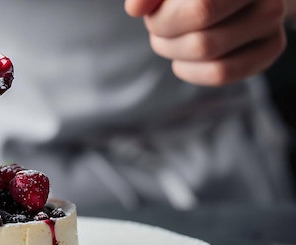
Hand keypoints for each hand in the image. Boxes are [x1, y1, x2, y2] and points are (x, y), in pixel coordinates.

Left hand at [125, 0, 287, 85]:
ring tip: (171, 38)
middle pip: (200, 39)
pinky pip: (222, 73)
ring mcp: (271, 22)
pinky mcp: (271, 48)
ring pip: (209, 55)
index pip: (199, 10)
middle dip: (165, 37)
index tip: (149, 14)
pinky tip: (182, 59)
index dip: (163, 20)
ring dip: (174, 52)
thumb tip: (135, 9)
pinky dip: (190, 70)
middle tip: (159, 26)